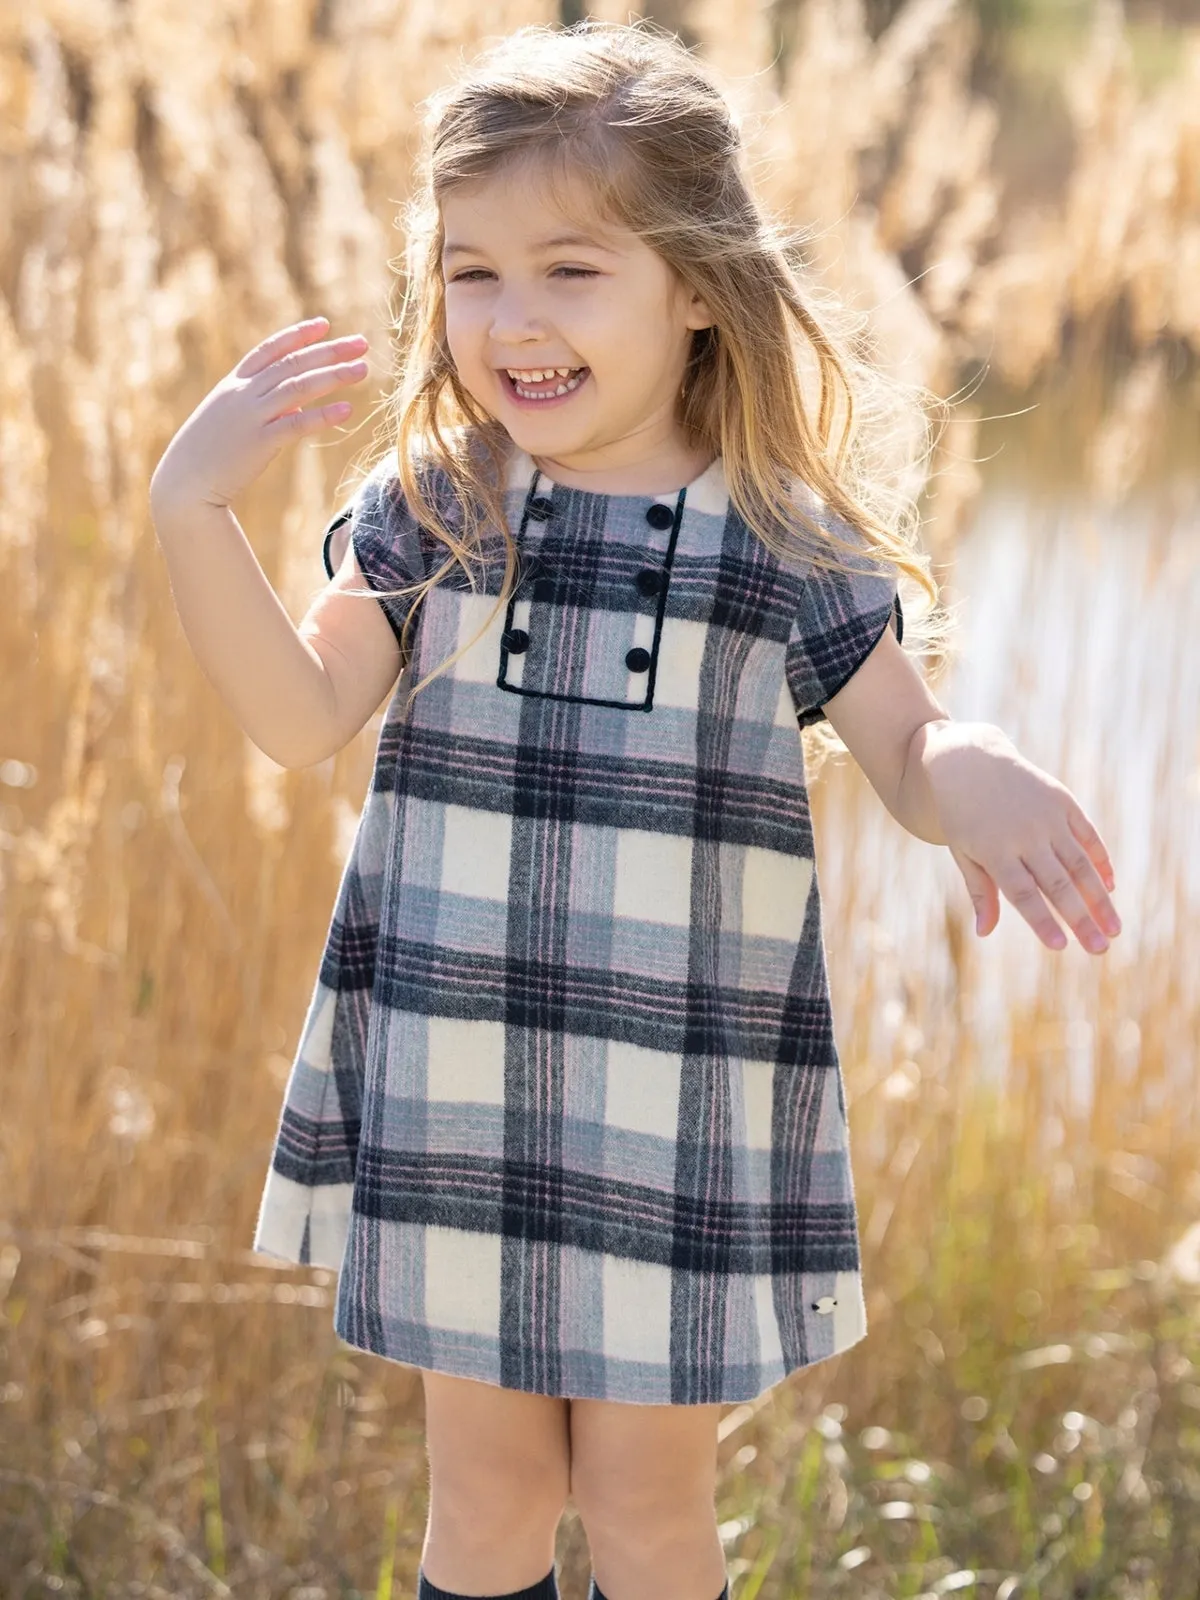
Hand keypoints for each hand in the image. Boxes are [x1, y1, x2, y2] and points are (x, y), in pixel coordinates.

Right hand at [149, 317, 369, 511]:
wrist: (183, 484)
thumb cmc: (208, 455)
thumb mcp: (231, 422)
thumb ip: (263, 409)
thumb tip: (297, 406)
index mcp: (233, 384)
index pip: (270, 350)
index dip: (298, 336)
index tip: (325, 325)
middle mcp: (242, 394)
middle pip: (292, 364)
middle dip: (329, 350)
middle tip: (361, 343)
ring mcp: (250, 416)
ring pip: (298, 387)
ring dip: (333, 375)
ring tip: (363, 369)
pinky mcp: (259, 443)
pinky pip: (296, 424)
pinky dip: (322, 415)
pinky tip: (347, 409)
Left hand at [923, 722, 1120, 953]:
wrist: (971, 761)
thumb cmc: (963, 816)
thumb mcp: (963, 852)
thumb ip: (980, 892)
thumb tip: (984, 933)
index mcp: (995, 851)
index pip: (1024, 894)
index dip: (1043, 921)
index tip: (1061, 947)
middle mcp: (1024, 835)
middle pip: (1058, 884)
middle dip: (1081, 919)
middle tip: (1100, 948)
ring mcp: (1047, 817)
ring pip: (1080, 864)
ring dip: (1100, 898)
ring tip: (1114, 929)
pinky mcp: (1062, 801)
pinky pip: (1088, 836)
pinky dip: (1101, 861)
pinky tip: (1110, 886)